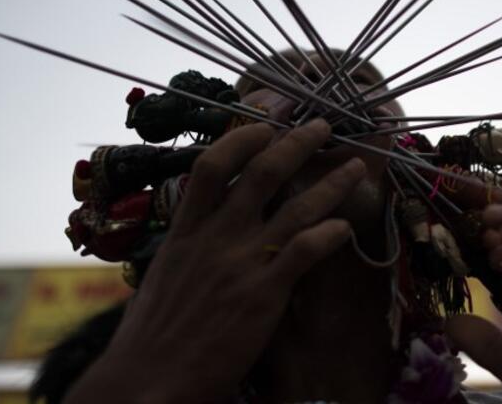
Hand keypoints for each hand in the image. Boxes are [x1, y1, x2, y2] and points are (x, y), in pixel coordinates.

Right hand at [65, 119, 366, 402]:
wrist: (146, 380)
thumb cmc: (149, 335)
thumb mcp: (162, 276)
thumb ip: (187, 247)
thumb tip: (200, 231)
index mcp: (186, 229)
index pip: (214, 165)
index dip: (242, 138)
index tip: (265, 124)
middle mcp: (216, 236)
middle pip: (262, 172)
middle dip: (296, 142)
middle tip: (322, 126)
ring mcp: (242, 262)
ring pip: (296, 206)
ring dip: (331, 183)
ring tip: (356, 167)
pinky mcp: (265, 293)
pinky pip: (307, 251)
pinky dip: (330, 234)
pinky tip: (347, 228)